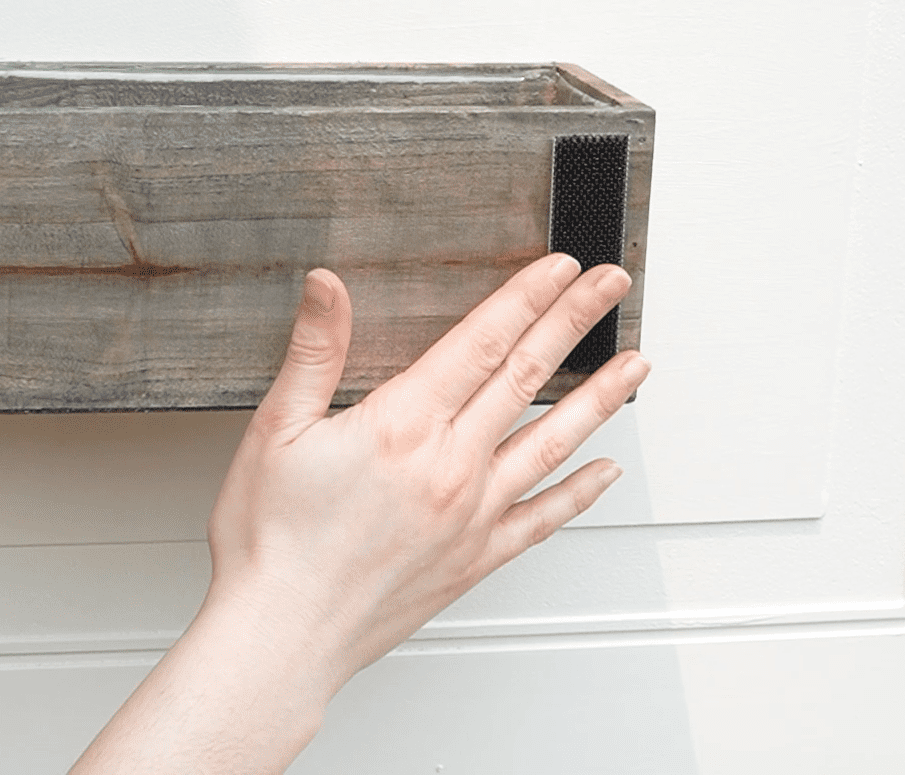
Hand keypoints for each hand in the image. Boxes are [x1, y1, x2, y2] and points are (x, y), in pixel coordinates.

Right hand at [204, 254, 647, 689]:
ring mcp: (471, 514)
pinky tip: (606, 471)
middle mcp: (450, 466)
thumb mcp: (275, 430)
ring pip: (551, 441)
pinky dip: (580, 491)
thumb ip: (314, 352)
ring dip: (598, 397)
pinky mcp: (475, 558)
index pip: (481, 342)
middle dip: (574, 321)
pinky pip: (543, 518)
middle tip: (612, 285)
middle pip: (526, 376)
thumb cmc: (270, 542)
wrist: (282, 637)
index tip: (562, 267)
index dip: (526, 297)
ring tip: (634, 363)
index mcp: (401, 426)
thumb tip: (328, 285)